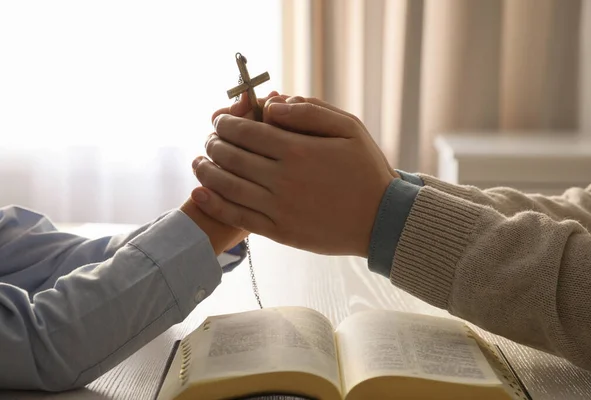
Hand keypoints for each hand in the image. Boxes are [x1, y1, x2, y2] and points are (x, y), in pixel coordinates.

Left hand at [190, 97, 396, 256]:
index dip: (226, 123)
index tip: (219, 120)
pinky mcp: (280, 232)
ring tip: (198, 161)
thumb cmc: (366, 171)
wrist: (382, 221)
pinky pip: (238, 217)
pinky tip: (199, 192)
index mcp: (298, 149)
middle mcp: (283, 179)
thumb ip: (310, 112)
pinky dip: (214, 203)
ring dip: (206, 170)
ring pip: (228, 186)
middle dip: (214, 143)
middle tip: (209, 139)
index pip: (246, 131)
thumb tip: (273, 105)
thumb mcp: (349, 128)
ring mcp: (279, 208)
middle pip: (232, 156)